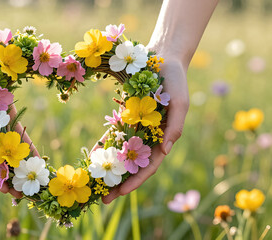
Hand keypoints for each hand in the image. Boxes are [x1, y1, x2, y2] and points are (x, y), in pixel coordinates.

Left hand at [99, 56, 188, 203]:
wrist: (164, 59)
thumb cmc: (176, 81)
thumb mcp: (180, 103)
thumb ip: (175, 127)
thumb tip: (165, 151)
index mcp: (163, 139)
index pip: (148, 167)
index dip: (135, 181)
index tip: (121, 193)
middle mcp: (148, 138)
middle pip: (131, 167)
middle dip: (118, 184)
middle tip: (101, 200)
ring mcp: (136, 129)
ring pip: (120, 154)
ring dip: (108, 170)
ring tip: (93, 185)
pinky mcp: (125, 118)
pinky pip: (112, 135)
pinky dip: (103, 146)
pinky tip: (91, 157)